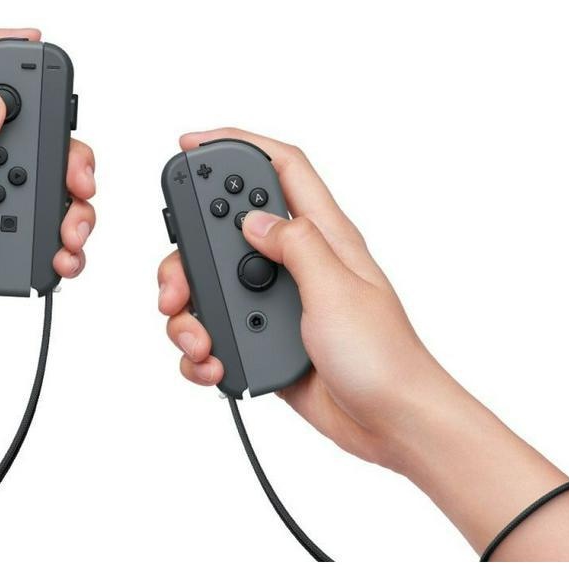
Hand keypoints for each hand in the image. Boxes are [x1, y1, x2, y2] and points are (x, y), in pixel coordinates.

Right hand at [157, 128, 442, 470]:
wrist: (391, 424)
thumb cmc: (383, 358)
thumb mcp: (337, 291)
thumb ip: (294, 245)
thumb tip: (251, 219)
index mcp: (323, 237)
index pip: (279, 168)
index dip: (236, 144)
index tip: (190, 143)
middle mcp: (296, 264)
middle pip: (223, 232)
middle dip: (189, 254)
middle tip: (176, 283)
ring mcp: (276, 304)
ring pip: (210, 287)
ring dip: (190, 313)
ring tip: (200, 340)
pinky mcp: (262, 340)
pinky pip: (216, 332)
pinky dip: (202, 349)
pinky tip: (214, 364)